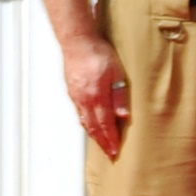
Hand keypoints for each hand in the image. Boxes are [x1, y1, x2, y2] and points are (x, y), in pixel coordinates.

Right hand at [62, 33, 129, 157]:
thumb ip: (119, 96)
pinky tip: (88, 123)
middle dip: (102, 142)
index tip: (115, 151)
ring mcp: (76, 96)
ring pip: (85, 121)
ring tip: (100, 142)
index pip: (106, 125)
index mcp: (97, 98)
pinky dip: (85, 122)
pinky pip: (79, 112)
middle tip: (108, 153)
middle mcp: (84, 100)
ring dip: (93, 134)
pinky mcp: (72, 90)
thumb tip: (123, 116)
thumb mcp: (116, 73)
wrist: (78, 41)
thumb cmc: (97, 53)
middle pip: (94, 127)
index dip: (111, 140)